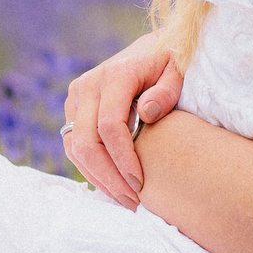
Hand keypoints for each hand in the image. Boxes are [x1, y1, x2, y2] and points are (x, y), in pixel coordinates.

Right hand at [63, 32, 185, 208]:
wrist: (151, 50)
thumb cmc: (171, 65)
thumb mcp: (179, 72)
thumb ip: (167, 91)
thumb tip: (146, 114)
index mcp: (116, 74)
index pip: (110, 126)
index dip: (123, 159)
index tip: (142, 183)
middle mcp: (88, 84)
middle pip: (87, 141)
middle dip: (108, 177)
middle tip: (133, 202)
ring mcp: (76, 96)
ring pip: (74, 147)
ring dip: (97, 178)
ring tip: (125, 200)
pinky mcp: (73, 108)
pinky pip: (73, 145)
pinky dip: (89, 169)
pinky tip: (112, 186)